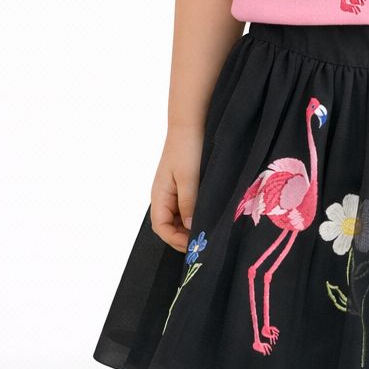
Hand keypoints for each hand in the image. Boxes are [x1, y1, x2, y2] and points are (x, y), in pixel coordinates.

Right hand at [150, 126, 203, 252]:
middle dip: (184, 236)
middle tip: (204, 242)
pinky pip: (186, 207)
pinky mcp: (184, 185)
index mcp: (159, 195)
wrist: (191, 123)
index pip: (161, 227)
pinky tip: (209, 215)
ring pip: (179, 218)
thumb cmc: (187, 148)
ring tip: (208, 231)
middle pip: (169, 226)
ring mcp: (173, 191)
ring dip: (190, 227)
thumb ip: (189, 203)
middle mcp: (164, 196)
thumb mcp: (189, 178)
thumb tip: (191, 228)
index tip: (194, 245)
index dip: (175, 240)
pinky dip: (195, 215)